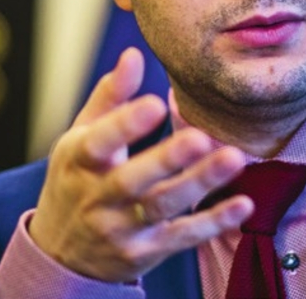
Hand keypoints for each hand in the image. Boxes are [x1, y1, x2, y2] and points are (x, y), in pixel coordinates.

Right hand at [28, 48, 252, 281]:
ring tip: (234, 159)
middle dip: (166, 160)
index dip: (125, 125)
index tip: (156, 104)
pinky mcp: (146, 251)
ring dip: (199, 184)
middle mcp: (97, 198)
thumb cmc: (78, 180)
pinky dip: (214, 222)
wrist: (62, 253)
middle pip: (132, 181)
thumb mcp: (81, 139)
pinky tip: (244, 204)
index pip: (98, 144)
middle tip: (201, 137)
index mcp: (79, 162)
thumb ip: (110, 98)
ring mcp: (121, 228)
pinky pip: (183, 237)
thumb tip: (134, 54)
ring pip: (162, 207)